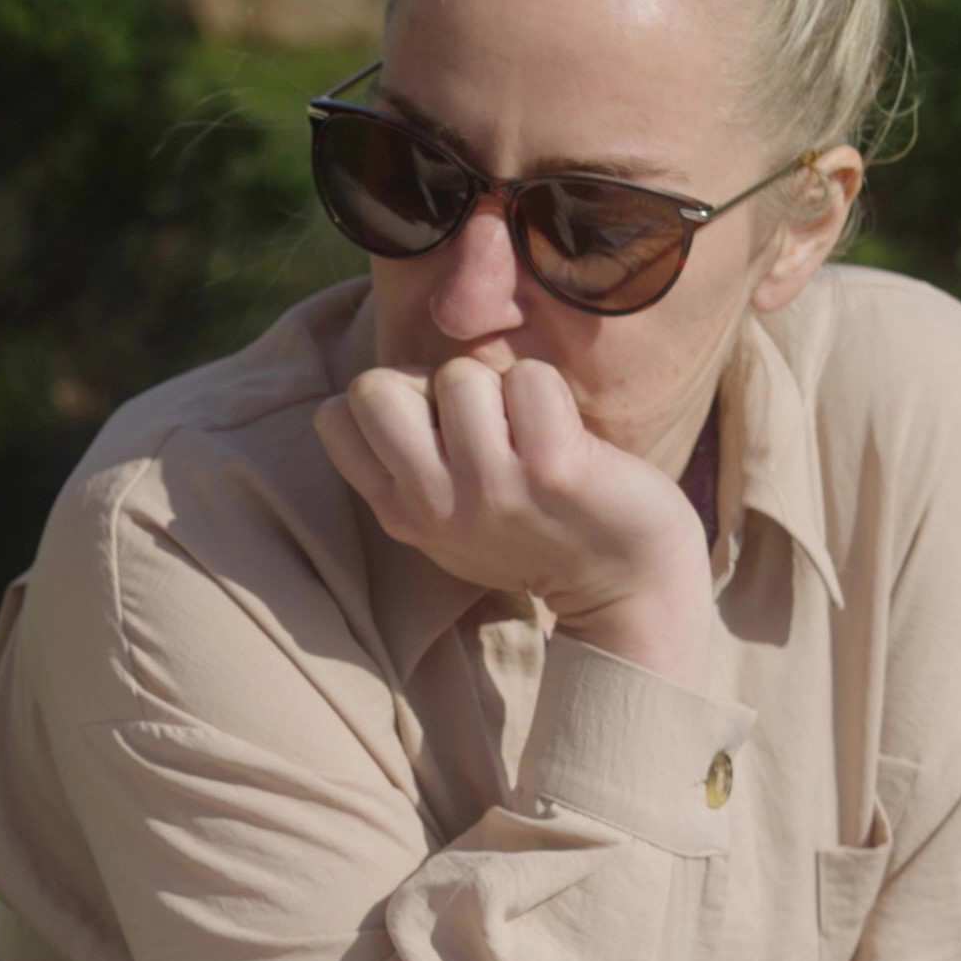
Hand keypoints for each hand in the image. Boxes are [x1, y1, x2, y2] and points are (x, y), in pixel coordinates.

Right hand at [313, 357, 714, 681]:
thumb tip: (381, 385)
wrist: (624, 584)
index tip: (435, 428)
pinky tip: (564, 436)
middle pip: (374, 387)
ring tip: (528, 435)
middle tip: (479, 424)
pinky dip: (550, 392)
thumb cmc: (534, 530)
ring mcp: (489, 488)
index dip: (389, 400)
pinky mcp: (552, 469)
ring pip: (460, 376)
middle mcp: (431, 504)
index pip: (336, 415)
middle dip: (428, 385)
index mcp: (397, 510)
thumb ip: (407, 462)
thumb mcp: (445, 518)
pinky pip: (529, 380)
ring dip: (500, 388)